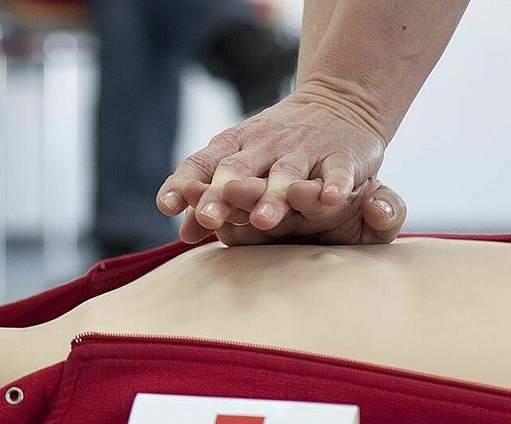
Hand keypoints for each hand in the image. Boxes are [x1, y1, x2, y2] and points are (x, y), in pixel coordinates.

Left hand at [156, 91, 387, 242]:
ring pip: (285, 174)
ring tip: (262, 220)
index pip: (202, 163)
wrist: (339, 101)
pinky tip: (329, 199)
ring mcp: (304, 149)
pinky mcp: (342, 156)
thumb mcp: (240, 163)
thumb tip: (183, 235)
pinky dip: (335, 184)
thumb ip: (210, 199)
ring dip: (273, 197)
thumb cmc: (276, 145)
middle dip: (222, 194)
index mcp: (233, 146)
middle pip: (238, 170)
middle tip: (208, 219)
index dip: (184, 183)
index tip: (168, 206)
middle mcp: (264, 146)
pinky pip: (337, 172)